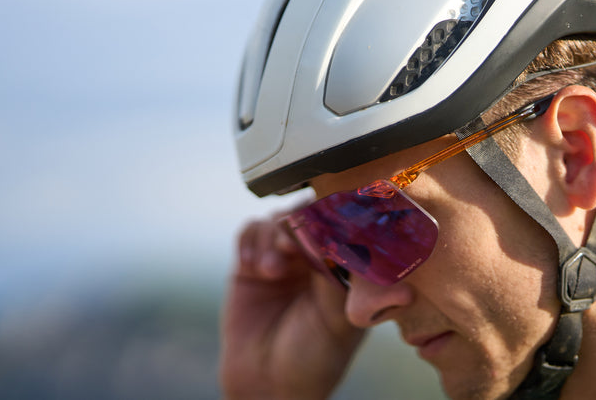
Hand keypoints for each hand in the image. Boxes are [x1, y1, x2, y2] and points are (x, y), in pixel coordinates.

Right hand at [220, 214, 364, 399]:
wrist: (268, 384)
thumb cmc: (314, 357)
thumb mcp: (337, 318)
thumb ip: (339, 277)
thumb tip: (345, 240)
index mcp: (343, 267)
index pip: (341, 224)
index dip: (332, 217)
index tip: (323, 226)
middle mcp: (314, 257)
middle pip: (308, 213)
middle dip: (299, 222)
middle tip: (292, 242)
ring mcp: (282, 258)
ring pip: (278, 218)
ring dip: (273, 236)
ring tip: (272, 269)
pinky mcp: (250, 265)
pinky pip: (250, 231)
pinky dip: (250, 241)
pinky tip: (254, 267)